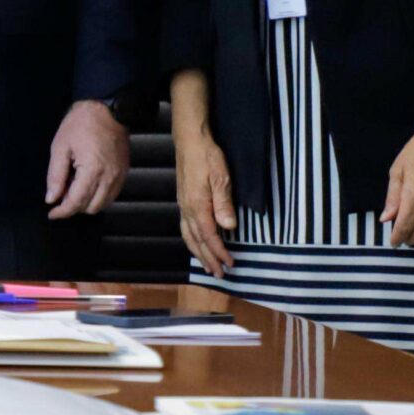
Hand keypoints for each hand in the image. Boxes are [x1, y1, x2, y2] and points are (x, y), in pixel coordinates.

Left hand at [45, 100, 129, 217]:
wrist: (107, 109)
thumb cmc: (81, 124)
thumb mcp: (60, 146)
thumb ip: (56, 175)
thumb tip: (52, 198)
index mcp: (92, 170)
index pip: (76, 202)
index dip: (63, 211)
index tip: (52, 213)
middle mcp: (109, 177)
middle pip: (91, 208)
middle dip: (74, 206)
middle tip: (62, 193)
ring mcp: (119, 176)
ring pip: (103, 204)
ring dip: (87, 203)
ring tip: (74, 186)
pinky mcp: (124, 173)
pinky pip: (112, 195)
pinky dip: (98, 196)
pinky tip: (87, 183)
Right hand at [173, 126, 237, 276]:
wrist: (190, 140)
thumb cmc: (207, 156)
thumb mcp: (220, 177)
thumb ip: (223, 202)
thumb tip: (228, 226)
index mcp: (197, 205)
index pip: (208, 235)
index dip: (219, 251)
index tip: (230, 263)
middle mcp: (187, 209)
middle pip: (196, 240)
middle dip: (207, 258)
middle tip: (219, 274)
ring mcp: (183, 205)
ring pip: (188, 235)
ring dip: (198, 253)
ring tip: (207, 266)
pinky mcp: (183, 200)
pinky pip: (185, 227)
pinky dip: (191, 241)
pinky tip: (197, 243)